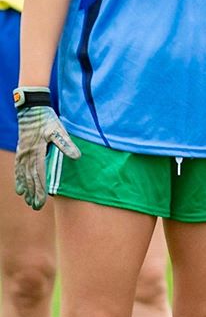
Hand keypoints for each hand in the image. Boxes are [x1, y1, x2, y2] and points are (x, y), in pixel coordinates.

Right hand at [14, 87, 80, 209]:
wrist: (31, 109)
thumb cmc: (47, 119)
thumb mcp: (58, 129)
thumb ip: (66, 143)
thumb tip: (77, 156)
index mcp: (37, 151)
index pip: (39, 174)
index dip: (40, 188)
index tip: (43, 201)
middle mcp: (27, 155)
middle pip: (30, 178)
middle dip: (33, 193)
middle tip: (36, 207)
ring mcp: (22, 153)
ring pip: (23, 175)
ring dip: (26, 189)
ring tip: (28, 201)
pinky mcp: (21, 151)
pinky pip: (18, 169)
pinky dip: (19, 180)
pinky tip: (19, 189)